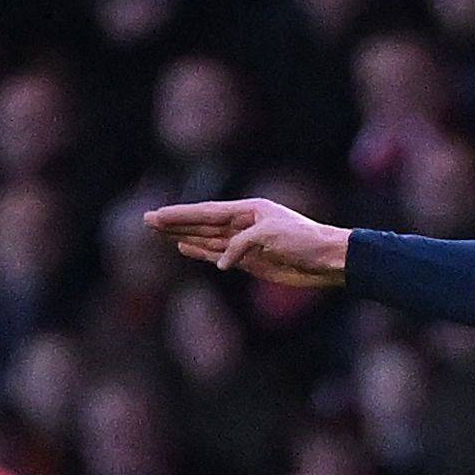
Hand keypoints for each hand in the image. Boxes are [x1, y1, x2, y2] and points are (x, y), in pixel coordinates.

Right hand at [148, 197, 350, 288]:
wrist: (327, 260)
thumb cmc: (304, 240)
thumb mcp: (271, 236)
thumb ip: (240, 245)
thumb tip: (220, 263)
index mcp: (248, 210)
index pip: (206, 212)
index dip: (180, 214)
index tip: (157, 214)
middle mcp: (243, 224)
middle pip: (201, 223)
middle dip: (174, 221)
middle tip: (146, 219)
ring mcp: (244, 243)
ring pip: (205, 238)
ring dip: (182, 234)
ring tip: (158, 231)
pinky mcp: (250, 261)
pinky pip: (218, 254)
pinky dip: (200, 251)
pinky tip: (183, 246)